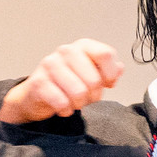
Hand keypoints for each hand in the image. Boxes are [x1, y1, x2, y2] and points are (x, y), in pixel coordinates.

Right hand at [0, 39, 123, 123]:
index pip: (106, 55)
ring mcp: (51, 64)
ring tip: (73, 102)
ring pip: (78, 92)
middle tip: (86, 98)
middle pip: (94, 79)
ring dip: (79, 104)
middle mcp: (66, 51)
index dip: (110, 75)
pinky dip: (65, 110)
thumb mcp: (92, 75)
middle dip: (93, 96)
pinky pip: (62, 102)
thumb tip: (120, 68)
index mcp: (83, 46)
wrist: (37, 93)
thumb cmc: (68, 83)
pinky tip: (62, 107)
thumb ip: (109, 71)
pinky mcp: (39, 81)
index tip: (106, 83)